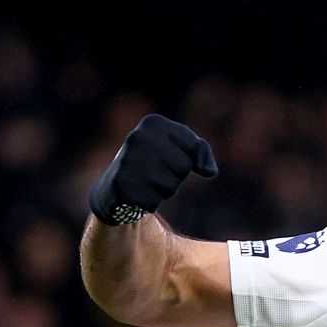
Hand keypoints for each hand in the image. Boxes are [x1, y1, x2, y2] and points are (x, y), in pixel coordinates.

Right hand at [88, 114, 218, 224]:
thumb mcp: (180, 148)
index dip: (188, 159)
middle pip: (183, 167)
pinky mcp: (121, 184)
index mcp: (154, 123)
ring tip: (145, 183)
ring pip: (170, 187)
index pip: (194, 148)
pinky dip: (149, 203)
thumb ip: (202, 152)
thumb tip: (210, 171)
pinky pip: (153, 202)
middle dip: (175, 177)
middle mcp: (138, 137)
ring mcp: (127, 160)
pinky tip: (137, 194)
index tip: (169, 157)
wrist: (116, 185)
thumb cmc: (155, 164)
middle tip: (155, 173)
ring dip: (163, 191)